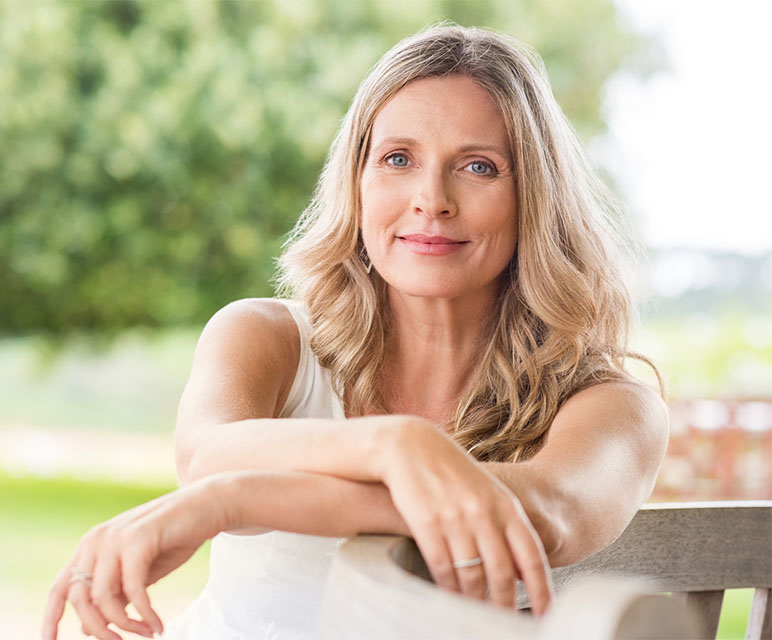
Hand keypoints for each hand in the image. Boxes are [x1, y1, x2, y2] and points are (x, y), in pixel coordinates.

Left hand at [42, 478, 226, 639]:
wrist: (208, 505)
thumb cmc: (175, 538)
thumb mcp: (140, 571)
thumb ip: (115, 594)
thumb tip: (88, 628)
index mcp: (91, 545)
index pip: (60, 588)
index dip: (50, 620)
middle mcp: (97, 539)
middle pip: (80, 600)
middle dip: (100, 630)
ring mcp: (116, 537)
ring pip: (104, 598)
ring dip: (126, 625)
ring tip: (148, 633)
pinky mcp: (139, 540)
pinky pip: (133, 589)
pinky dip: (145, 613)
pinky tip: (158, 624)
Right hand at [381, 418, 553, 614]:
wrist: (411, 447)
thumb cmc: (452, 473)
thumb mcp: (487, 493)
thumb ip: (506, 527)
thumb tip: (523, 571)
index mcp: (505, 506)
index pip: (531, 557)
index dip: (542, 590)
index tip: (546, 615)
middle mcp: (484, 514)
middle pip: (503, 573)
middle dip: (505, 605)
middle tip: (503, 623)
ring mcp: (455, 519)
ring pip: (472, 576)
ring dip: (475, 602)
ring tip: (475, 615)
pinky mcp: (427, 524)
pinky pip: (443, 569)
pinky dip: (448, 590)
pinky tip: (450, 598)